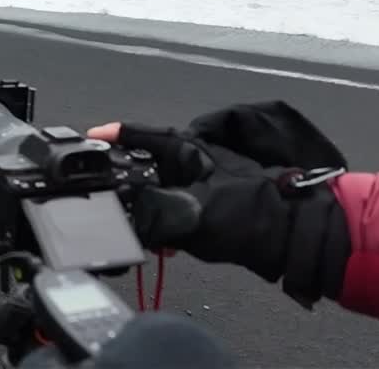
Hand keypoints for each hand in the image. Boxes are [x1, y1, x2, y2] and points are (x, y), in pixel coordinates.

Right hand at [86, 102, 349, 304]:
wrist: (291, 240)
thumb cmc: (253, 215)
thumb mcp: (193, 213)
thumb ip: (152, 215)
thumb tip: (124, 219)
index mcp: (187, 147)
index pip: (137, 134)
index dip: (110, 136)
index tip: (87, 138)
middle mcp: (189, 161)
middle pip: (140, 165)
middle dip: (122, 180)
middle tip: (104, 194)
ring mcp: (195, 184)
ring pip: (153, 192)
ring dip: (141, 209)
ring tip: (132, 225)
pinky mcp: (201, 209)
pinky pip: (167, 213)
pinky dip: (158, 227)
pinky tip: (159, 243)